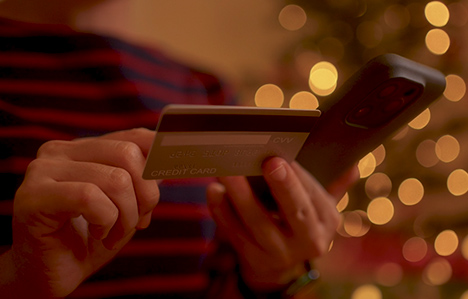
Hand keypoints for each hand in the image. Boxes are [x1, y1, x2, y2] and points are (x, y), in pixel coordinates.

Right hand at [3, 128, 158, 297]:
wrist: (55, 273)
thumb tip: (174, 155)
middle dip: (145, 195)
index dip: (162, 153)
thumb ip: (144, 178)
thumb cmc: (91, 237)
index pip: (135, 136)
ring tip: (114, 235)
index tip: (178, 170)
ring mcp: (43, 170)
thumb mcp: (128, 204)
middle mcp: (60, 151)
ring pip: (115, 179)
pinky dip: (106, 221)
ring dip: (126, 217)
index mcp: (83, 148)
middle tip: (138, 222)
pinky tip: (99, 235)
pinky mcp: (32, 196)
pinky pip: (90, 198)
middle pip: (128, 154)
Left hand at [206, 157, 357, 290]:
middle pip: (294, 212)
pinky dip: (222, 212)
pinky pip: (235, 234)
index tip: (285, 157)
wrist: (282, 264)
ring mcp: (278, 252)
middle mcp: (307, 241)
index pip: (314, 197)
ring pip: (258, 223)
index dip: (299, 178)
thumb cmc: (300, 223)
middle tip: (267, 161)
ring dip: (241, 196)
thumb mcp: (321, 208)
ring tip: (227, 171)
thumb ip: (334, 185)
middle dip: (282, 187)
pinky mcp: (252, 257)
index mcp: (326, 222)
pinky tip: (214, 192)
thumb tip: (352, 166)